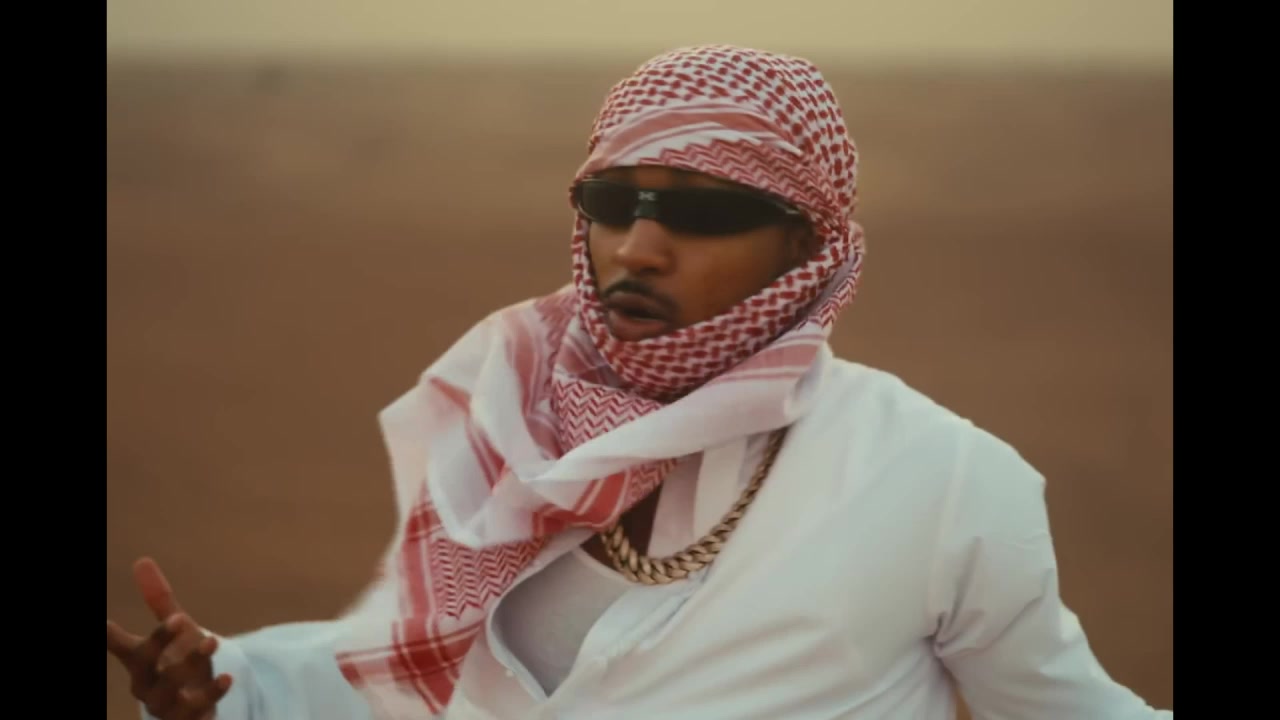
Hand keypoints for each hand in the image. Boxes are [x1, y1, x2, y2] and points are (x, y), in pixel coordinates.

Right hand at [107, 557, 232, 719]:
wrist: (197, 708)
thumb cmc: (180, 665)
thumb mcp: (176, 631)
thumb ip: (160, 601)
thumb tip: (142, 561)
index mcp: (141, 661)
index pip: (123, 646)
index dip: (111, 634)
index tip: (102, 622)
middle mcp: (147, 684)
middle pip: (145, 665)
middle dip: (160, 642)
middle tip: (179, 618)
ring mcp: (166, 705)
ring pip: (171, 688)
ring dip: (191, 663)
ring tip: (212, 640)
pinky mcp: (188, 718)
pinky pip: (197, 710)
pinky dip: (211, 694)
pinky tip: (227, 678)